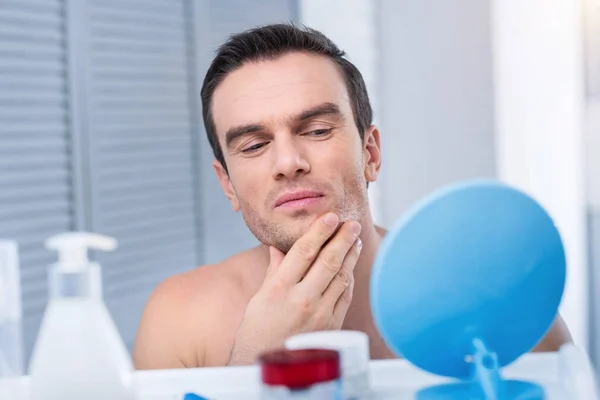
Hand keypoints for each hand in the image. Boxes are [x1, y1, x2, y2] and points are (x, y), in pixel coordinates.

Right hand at [227, 213, 361, 364]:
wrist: (267, 364)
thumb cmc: (257, 330)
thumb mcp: (260, 296)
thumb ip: (274, 270)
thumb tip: (280, 246)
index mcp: (278, 289)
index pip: (303, 252)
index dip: (318, 231)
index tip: (330, 216)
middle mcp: (301, 300)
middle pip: (327, 261)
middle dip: (342, 238)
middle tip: (351, 223)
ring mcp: (319, 314)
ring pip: (340, 277)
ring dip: (350, 256)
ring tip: (355, 240)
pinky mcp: (331, 326)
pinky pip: (345, 296)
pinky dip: (348, 278)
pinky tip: (350, 266)